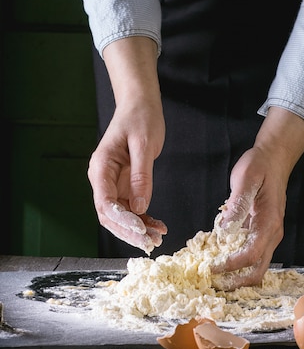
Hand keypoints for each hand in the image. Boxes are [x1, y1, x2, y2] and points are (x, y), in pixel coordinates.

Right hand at [87, 37, 167, 252]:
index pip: (105, 202)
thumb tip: (139, 208)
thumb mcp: (144, 144)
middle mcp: (103, 178)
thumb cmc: (140, 118)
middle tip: (150, 243)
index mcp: (101, 167)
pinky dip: (144, 219)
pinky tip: (158, 226)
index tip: (140, 230)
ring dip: (138, 229)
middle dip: (129, 231)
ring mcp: (113, 183)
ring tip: (158, 238)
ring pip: (121, 215)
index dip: (122, 220)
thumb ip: (141, 176)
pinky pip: (132, 208)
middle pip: (110, 214)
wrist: (140, 105)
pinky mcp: (125, 184)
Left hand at [212, 107, 303, 287]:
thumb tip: (225, 230)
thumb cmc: (260, 166)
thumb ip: (237, 205)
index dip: (232, 266)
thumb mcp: (245, 180)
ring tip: (215, 276)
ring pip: (257, 264)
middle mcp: (272, 232)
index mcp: (268, 222)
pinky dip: (238, 261)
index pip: (251, 254)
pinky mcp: (262, 230)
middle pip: (258, 268)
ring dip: (238, 274)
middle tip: (214, 285)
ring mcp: (269, 233)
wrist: (274, 157)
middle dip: (237, 281)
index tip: (212, 268)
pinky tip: (220, 258)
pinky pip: (252, 252)